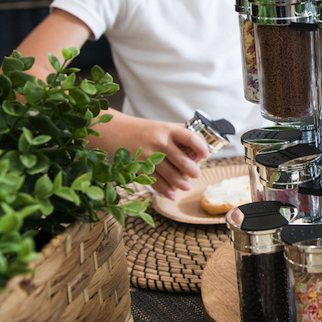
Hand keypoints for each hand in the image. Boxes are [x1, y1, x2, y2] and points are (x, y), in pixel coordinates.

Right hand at [88, 112, 211, 198]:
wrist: (115, 131)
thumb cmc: (143, 130)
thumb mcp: (163, 126)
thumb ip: (180, 134)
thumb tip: (200, 146)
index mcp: (168, 129)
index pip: (190, 138)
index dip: (201, 148)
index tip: (205, 155)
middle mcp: (159, 142)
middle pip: (182, 160)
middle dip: (192, 170)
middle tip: (196, 174)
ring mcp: (148, 155)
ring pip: (170, 174)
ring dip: (181, 183)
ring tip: (187, 186)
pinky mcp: (139, 166)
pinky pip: (155, 181)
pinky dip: (164, 190)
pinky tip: (171, 195)